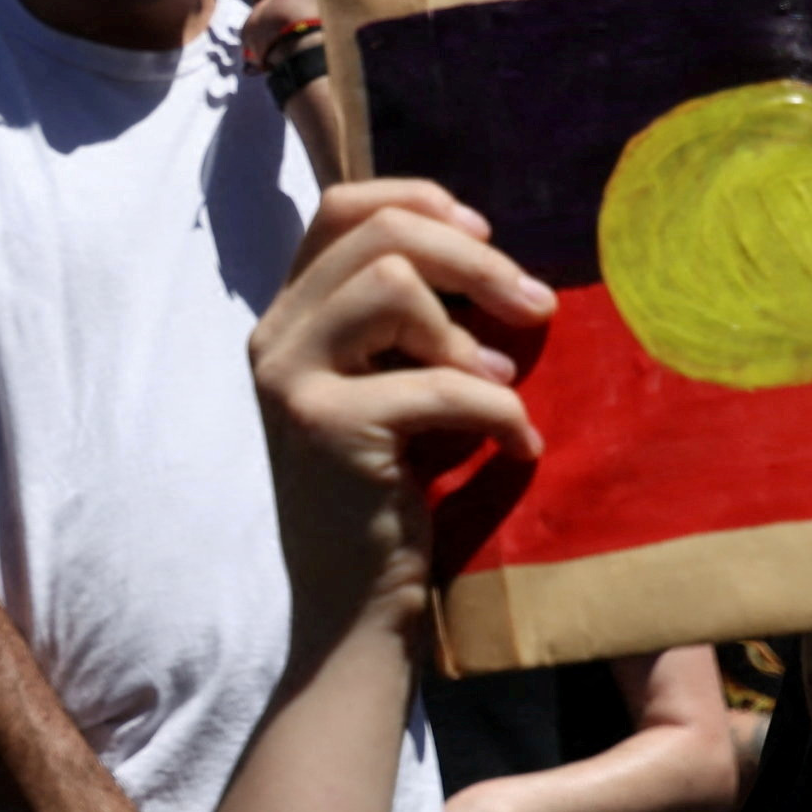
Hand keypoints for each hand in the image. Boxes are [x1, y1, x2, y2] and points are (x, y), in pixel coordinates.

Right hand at [254, 181, 547, 648]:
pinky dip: (499, 408)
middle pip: (378, 234)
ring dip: (472, 331)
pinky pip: (441, 381)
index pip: (341, 207)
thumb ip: (404, 324)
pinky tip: (519, 444)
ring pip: (394, 283)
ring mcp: (292, 379)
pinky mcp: (329, 427)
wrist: (352, 611)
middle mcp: (275, 337)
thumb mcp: (389, 387)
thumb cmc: (388, 498)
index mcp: (288, 317)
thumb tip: (483, 252)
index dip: (419, 200)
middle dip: (473, 259)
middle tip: (536, 305)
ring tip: (504, 380)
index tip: (485, 235)